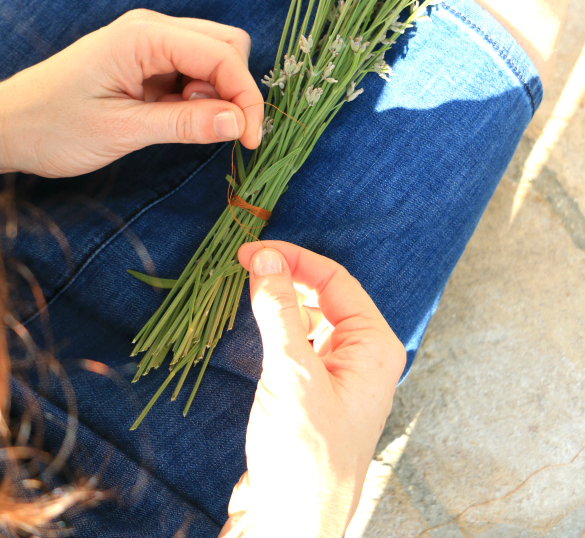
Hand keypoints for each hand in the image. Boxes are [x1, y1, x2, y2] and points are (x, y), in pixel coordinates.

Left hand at [0, 9, 263, 176]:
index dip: (246, 97)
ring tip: (185, 122)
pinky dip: (199, 94)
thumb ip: (184, 123)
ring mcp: (149, 41)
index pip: (222, 54)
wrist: (9, 125)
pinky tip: (174, 115)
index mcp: (144, 36)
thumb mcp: (121, 130)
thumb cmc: (54, 127)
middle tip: (215, 129)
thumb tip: (240, 123)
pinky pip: (193, 68)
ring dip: (217, 92)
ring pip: (214, 55)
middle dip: (236, 88)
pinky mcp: (146, 58)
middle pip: (227, 45)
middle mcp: (152, 28)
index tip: (251, 140)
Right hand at [220, 241, 405, 537]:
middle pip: (324, 295)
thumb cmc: (303, 454)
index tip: (250, 251)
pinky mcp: (313, 393)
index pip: (335, 280)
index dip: (293, 259)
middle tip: (242, 265)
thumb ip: (279, 311)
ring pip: (309, 318)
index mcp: (373, 347)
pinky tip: (254, 323)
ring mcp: (338, 376)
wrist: (292, 526)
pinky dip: (275, 327)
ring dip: (279, 300)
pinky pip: (298, 344)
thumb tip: (266, 259)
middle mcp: (362, 356)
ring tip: (244, 287)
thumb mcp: (291, 374)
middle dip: (286, 276)